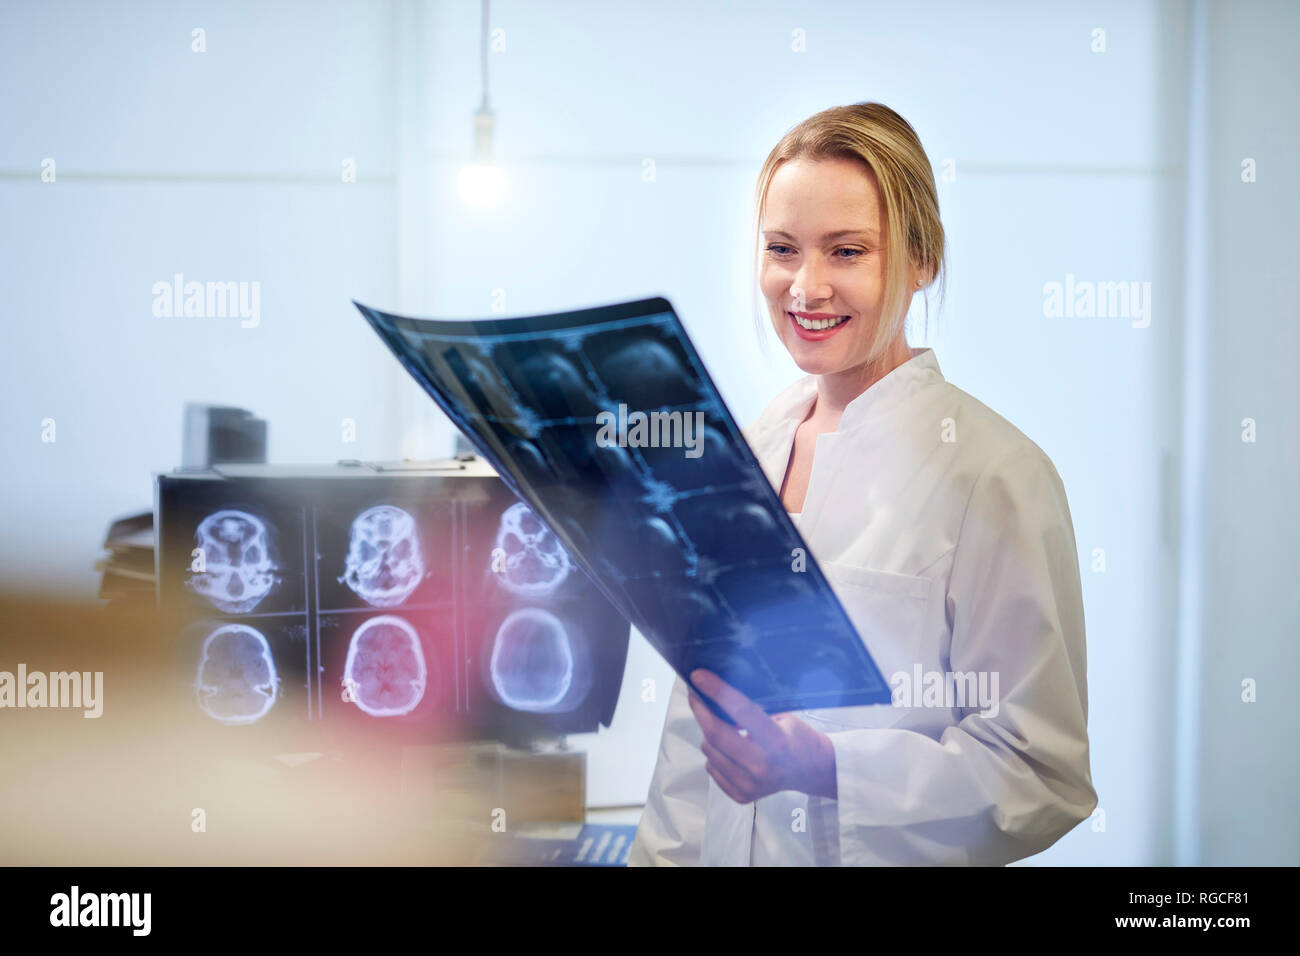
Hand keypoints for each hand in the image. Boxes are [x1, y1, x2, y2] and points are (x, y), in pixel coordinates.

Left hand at [687, 669, 837, 802]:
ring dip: (710, 734)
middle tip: (696, 696)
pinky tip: (731, 749)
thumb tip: (717, 693)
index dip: (716, 691)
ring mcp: (749, 785)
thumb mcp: (782, 716)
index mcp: (776, 741)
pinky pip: (711, 767)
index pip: (739, 711)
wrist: (812, 771)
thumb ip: (751, 711)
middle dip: (701, 711)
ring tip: (726, 728)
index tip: (698, 676)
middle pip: (715, 734)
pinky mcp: (740, 796)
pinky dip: (716, 754)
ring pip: (709, 750)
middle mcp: (761, 766)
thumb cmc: (797, 737)